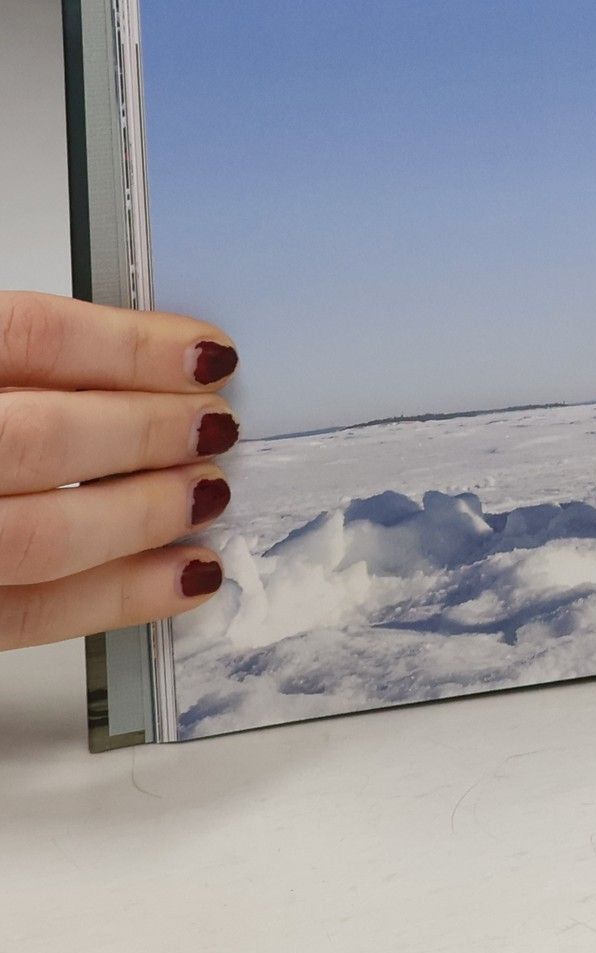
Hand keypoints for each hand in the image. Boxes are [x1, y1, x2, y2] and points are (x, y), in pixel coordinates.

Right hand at [0, 291, 235, 650]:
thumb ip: (23, 367)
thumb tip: (149, 365)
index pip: (30, 337)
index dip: (133, 345)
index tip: (208, 356)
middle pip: (42, 438)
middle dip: (148, 433)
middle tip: (215, 427)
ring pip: (36, 536)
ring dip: (143, 514)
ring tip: (207, 493)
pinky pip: (23, 614)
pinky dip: (115, 597)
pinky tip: (180, 578)